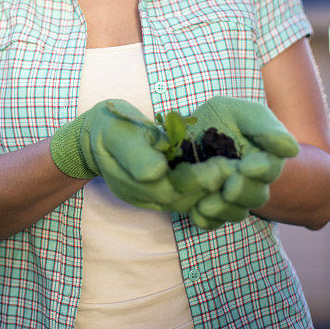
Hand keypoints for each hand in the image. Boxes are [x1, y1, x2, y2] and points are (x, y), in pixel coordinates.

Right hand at [50, 99, 229, 212]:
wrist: (93, 137)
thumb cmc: (109, 126)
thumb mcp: (118, 132)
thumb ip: (136, 154)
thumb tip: (157, 173)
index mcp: (135, 179)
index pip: (173, 188)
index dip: (199, 180)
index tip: (223, 167)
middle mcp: (143, 195)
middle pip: (183, 199)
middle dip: (210, 186)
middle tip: (237, 170)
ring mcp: (148, 197)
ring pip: (185, 201)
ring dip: (209, 191)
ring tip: (234, 173)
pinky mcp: (155, 193)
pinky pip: (181, 197)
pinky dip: (200, 190)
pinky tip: (219, 176)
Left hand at [185, 95, 298, 229]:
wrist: (194, 127)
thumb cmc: (226, 117)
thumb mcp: (244, 114)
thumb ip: (267, 129)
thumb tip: (291, 150)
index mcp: (263, 159)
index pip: (269, 168)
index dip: (260, 170)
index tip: (246, 166)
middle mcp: (251, 182)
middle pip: (256, 196)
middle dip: (242, 192)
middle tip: (228, 187)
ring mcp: (230, 196)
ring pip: (235, 212)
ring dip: (222, 209)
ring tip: (206, 204)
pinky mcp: (208, 204)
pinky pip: (211, 221)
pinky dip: (205, 219)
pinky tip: (196, 211)